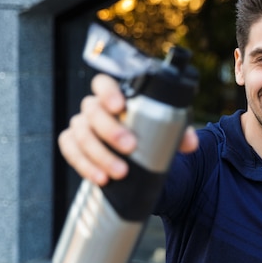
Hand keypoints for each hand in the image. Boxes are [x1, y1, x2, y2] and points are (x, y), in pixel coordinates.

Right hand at [58, 74, 198, 185]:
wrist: (136, 155)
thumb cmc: (150, 133)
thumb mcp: (167, 129)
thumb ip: (180, 132)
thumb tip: (191, 144)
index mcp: (116, 96)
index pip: (103, 84)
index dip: (107, 92)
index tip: (120, 106)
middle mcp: (95, 108)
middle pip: (92, 111)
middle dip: (110, 130)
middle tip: (130, 147)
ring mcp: (82, 125)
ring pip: (81, 134)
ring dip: (100, 154)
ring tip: (120, 172)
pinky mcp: (72, 144)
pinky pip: (70, 151)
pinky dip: (85, 166)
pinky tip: (101, 179)